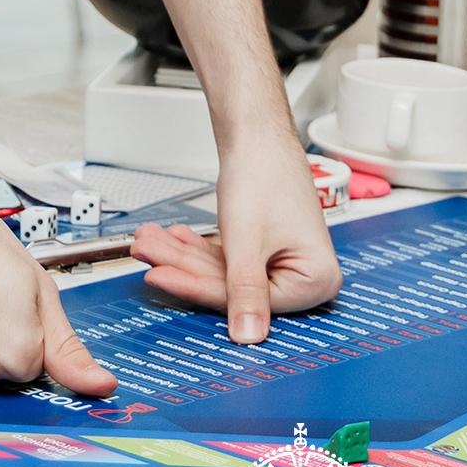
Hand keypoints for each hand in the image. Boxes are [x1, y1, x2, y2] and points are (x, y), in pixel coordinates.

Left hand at [130, 133, 340, 339]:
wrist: (258, 128)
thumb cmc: (264, 170)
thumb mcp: (248, 240)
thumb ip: (244, 292)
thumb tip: (248, 337)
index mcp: (317, 280)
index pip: (246, 299)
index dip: (197, 286)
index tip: (162, 277)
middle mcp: (306, 274)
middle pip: (232, 285)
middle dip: (183, 265)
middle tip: (149, 254)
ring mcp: (286, 261)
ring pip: (225, 270)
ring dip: (184, 255)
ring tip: (153, 243)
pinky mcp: (268, 249)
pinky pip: (228, 257)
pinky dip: (198, 248)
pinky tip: (173, 240)